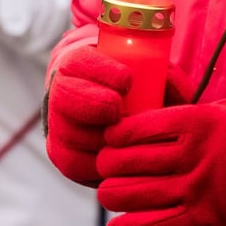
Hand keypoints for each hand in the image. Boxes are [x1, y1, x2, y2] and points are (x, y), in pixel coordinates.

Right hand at [43, 47, 193, 186]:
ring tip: (127, 137)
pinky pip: (74, 163)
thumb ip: (164, 74)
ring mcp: (57, 125)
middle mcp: (60, 92)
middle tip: (120, 110)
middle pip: (65, 96)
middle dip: (95, 104)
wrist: (112, 111)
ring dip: (101, 138)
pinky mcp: (62, 155)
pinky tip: (120, 155)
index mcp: (76, 63)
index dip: (101, 71)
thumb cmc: (137, 87)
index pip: (79, 61)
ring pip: (70, 134)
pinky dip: (99, 163)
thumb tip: (168, 81)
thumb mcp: (150, 73)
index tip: (127, 80)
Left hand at [96, 98, 225, 225]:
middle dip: (108, 165)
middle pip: (132, 162)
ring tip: (106, 192)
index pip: (140, 128)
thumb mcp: (220, 107)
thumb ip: (184, 110)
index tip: (109, 137)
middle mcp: (196, 155)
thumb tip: (141, 115)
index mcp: (198, 121)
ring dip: (113, 194)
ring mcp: (199, 189)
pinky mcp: (205, 217)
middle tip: (103, 166)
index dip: (116, 135)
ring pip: (139, 194)